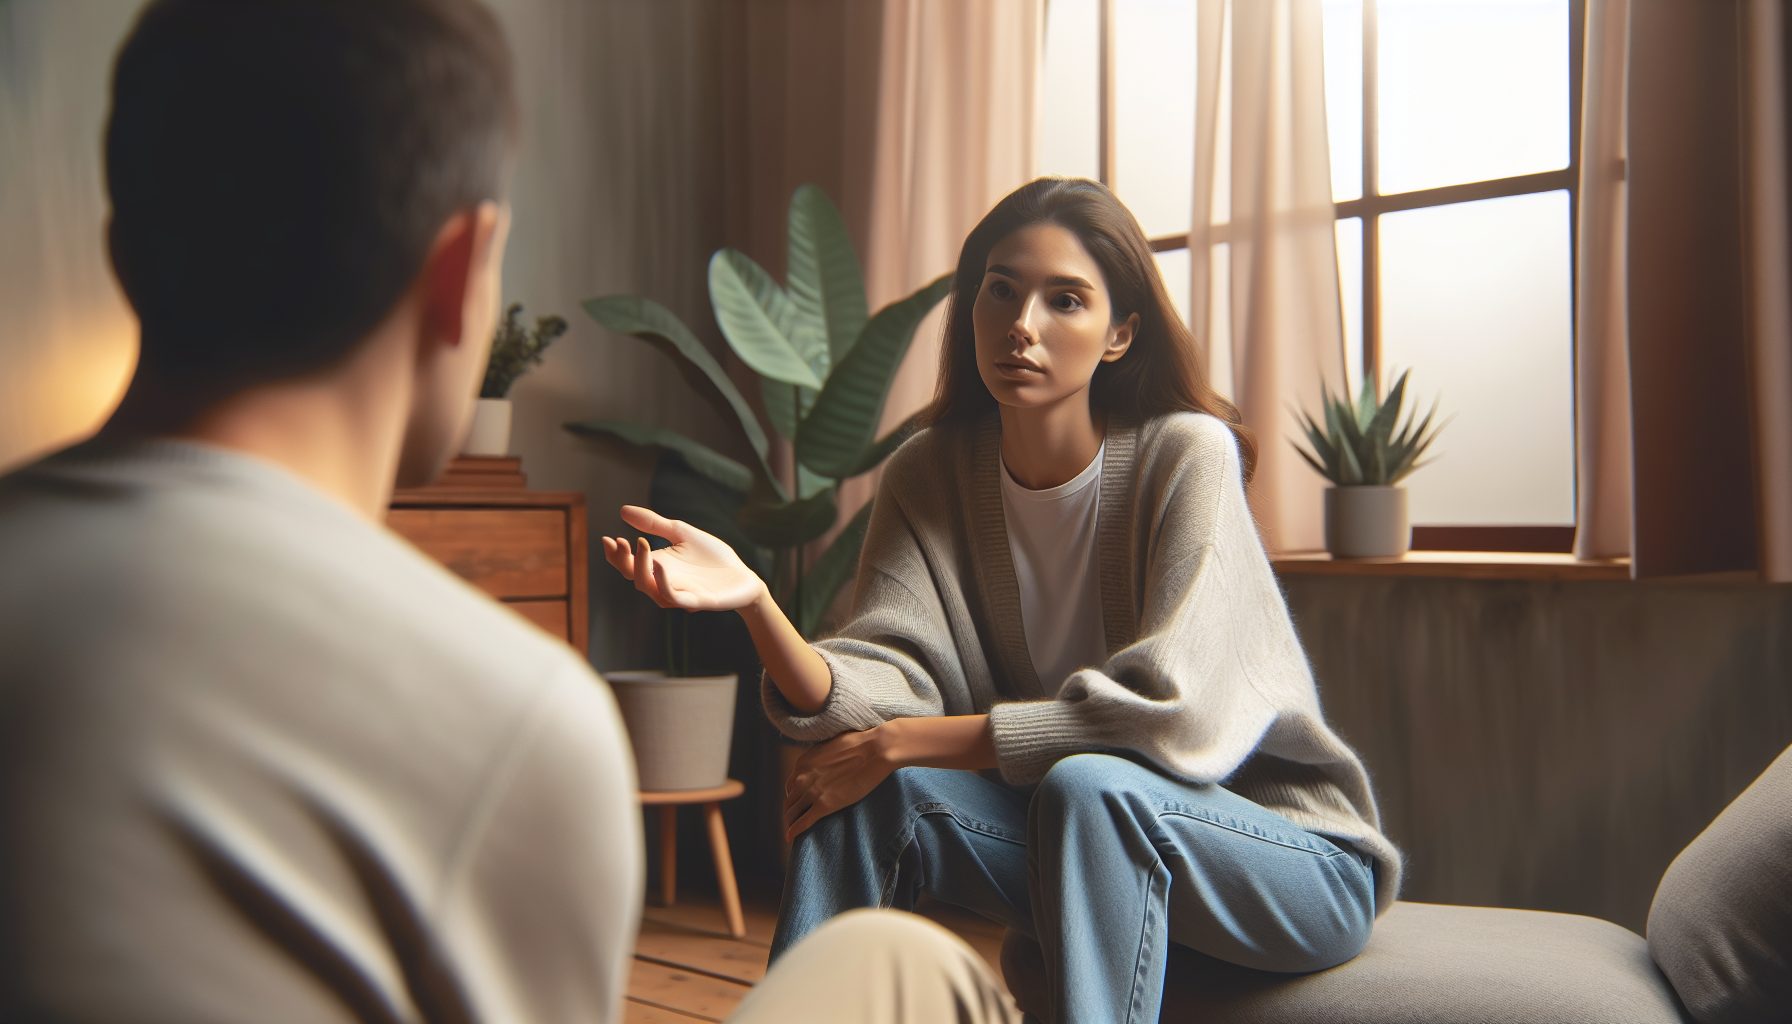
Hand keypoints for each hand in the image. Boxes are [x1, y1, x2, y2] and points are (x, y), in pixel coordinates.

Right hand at [601, 505, 764, 611]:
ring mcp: (678, 593)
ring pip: (649, 588)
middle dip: (623, 561)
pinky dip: (663, 582)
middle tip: (622, 541)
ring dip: (641, 568)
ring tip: (641, 544)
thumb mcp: (681, 533)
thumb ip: (655, 524)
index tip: (608, 539)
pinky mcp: (695, 601)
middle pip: (633, 577)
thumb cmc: (711, 557)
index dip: (615, 555)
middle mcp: (662, 582)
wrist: (742, 576)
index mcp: (657, 566)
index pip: (627, 565)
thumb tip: (623, 510)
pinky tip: (659, 565)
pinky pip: (673, 597)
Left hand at [783, 726, 894, 841]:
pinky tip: (789, 838)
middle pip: (789, 800)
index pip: (790, 785)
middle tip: (791, 821)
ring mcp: (812, 792)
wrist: (874, 751)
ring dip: (789, 823)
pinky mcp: (824, 804)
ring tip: (790, 831)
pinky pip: (803, 822)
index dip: (791, 796)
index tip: (795, 803)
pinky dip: (794, 832)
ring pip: (792, 813)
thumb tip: (823, 765)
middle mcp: (802, 777)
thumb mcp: (829, 747)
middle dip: (788, 812)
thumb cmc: (859, 745)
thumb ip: (819, 759)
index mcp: (803, 763)